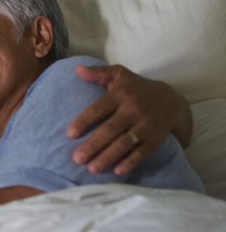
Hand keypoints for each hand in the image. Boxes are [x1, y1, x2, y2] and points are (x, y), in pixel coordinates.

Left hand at [67, 64, 190, 175]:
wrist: (171, 100)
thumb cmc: (137, 88)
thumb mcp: (119, 75)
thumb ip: (98, 73)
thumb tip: (77, 69)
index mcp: (121, 95)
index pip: (99, 109)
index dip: (84, 121)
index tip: (70, 134)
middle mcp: (133, 110)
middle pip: (111, 129)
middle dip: (93, 145)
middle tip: (77, 159)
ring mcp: (146, 125)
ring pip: (125, 143)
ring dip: (108, 157)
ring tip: (92, 168)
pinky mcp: (156, 139)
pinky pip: (143, 152)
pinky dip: (131, 162)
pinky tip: (117, 171)